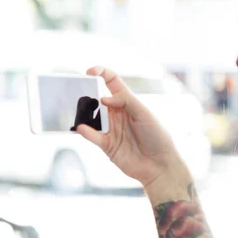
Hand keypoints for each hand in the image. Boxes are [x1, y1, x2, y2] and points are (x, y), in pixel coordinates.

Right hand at [76, 67, 188, 187]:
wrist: (160, 166)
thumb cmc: (157, 137)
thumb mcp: (144, 113)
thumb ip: (125, 102)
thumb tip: (103, 97)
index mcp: (128, 103)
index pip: (113, 83)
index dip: (102, 74)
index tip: (90, 71)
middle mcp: (118, 114)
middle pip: (98, 100)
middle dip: (87, 93)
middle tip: (78, 90)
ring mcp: (111, 129)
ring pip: (92, 118)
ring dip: (84, 113)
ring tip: (77, 109)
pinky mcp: (107, 145)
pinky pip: (93, 136)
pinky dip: (86, 132)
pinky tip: (81, 127)